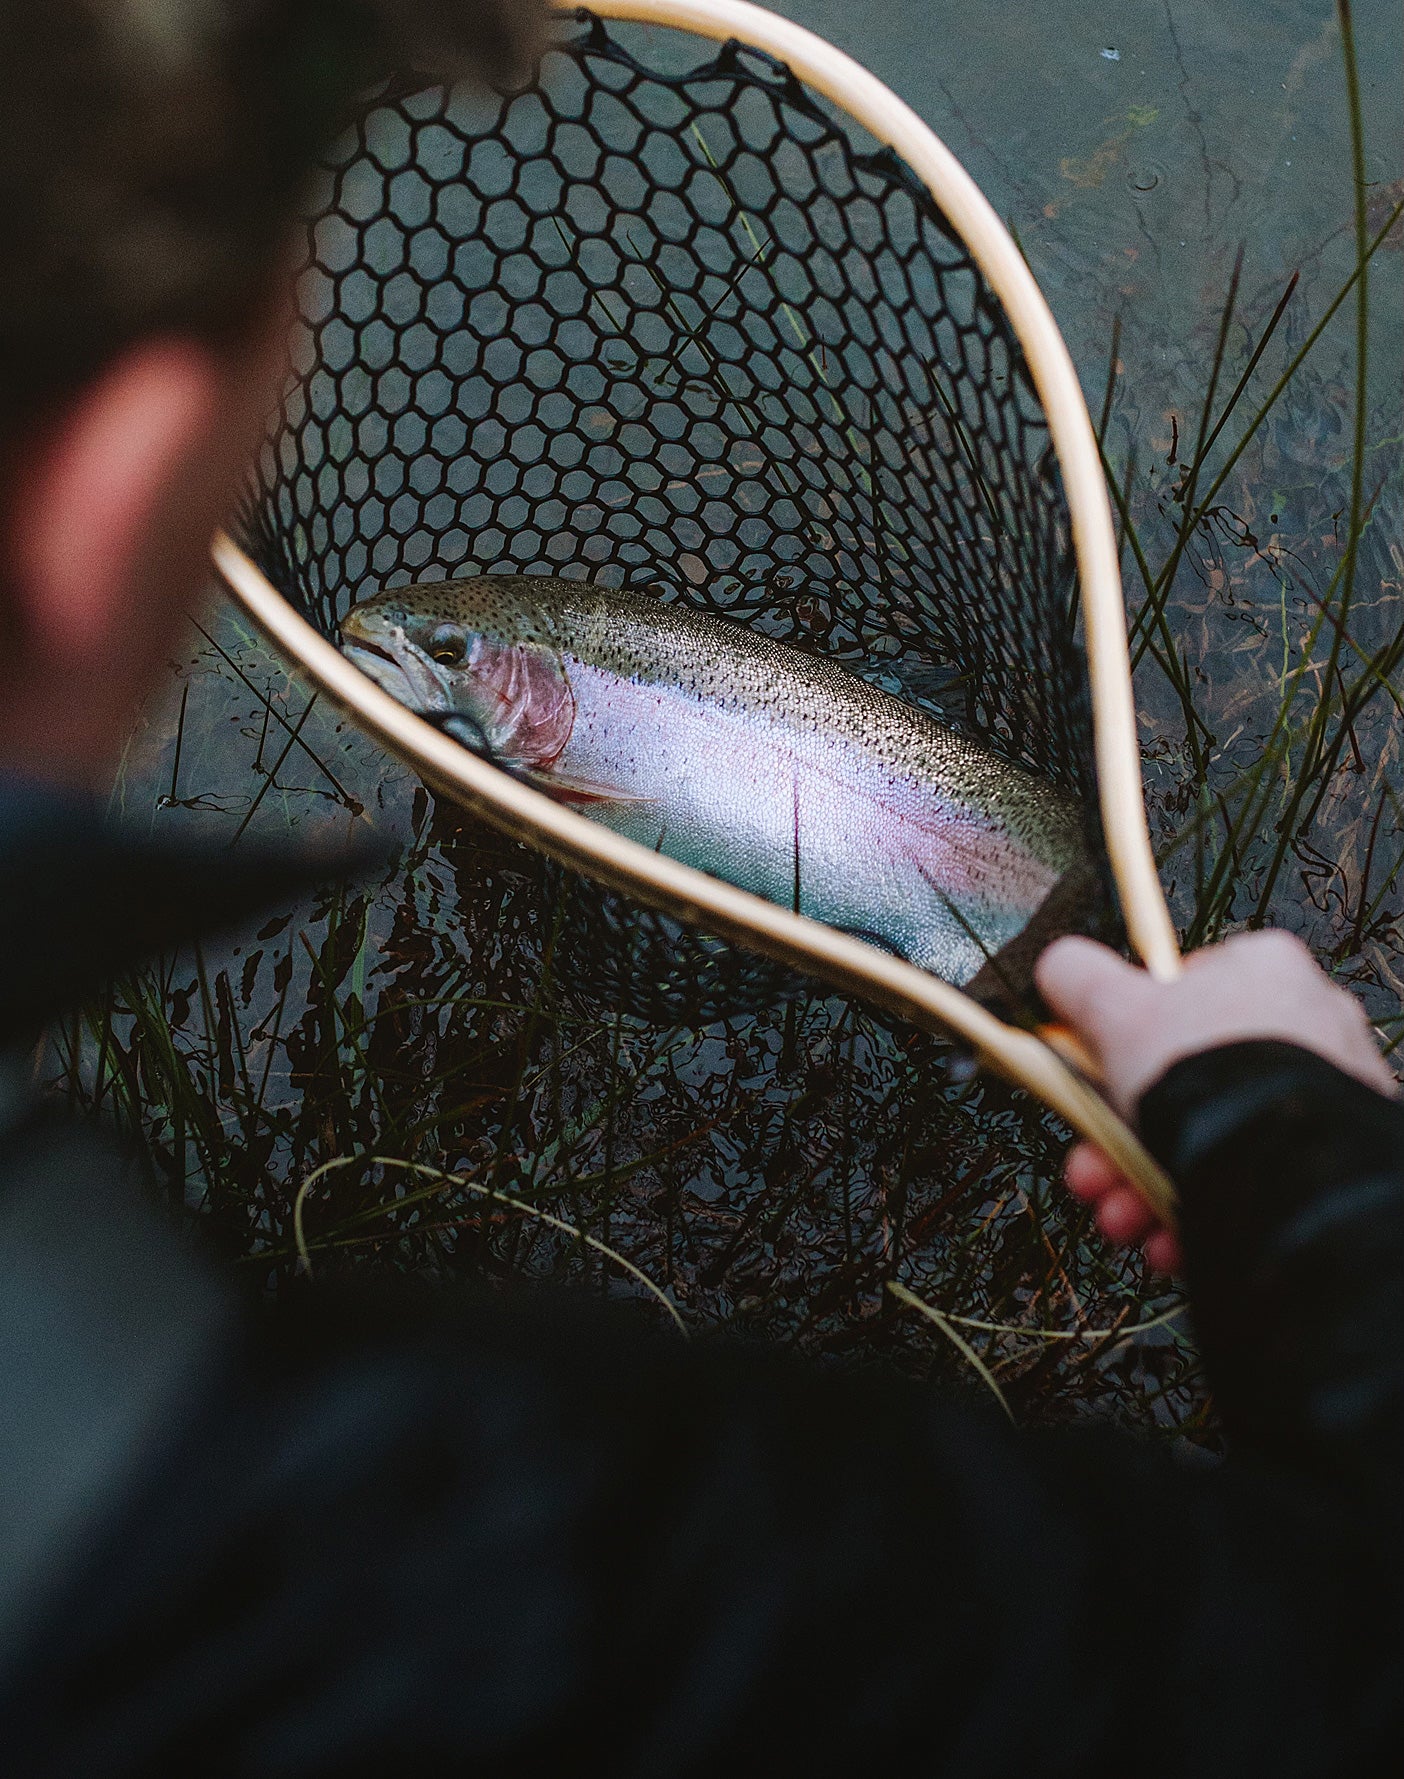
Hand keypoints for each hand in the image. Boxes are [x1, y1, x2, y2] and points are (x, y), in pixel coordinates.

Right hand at [1036, 930, 1395, 1271]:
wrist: (1284, 1169)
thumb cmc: (1206, 1073)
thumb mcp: (1114, 1008)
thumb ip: (1077, 977)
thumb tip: (1058, 965)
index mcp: (1263, 969)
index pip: (1177, 995)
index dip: (1117, 1044)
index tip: (1087, 1085)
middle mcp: (1307, 1025)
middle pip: (1184, 1082)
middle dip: (1119, 1140)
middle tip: (1091, 1172)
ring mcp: (1328, 1097)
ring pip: (1211, 1138)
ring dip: (1146, 1184)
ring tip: (1122, 1219)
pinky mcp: (1336, 1161)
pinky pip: (1252, 1180)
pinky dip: (1202, 1212)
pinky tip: (1167, 1240)